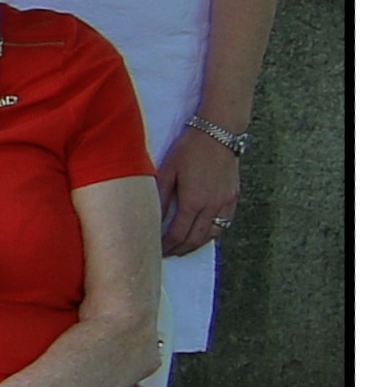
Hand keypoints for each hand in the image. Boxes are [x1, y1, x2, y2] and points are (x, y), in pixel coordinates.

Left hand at [158, 126, 242, 256]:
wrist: (219, 132)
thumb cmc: (189, 148)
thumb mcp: (167, 171)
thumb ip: (160, 197)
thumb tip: (152, 218)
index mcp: (194, 201)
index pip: (178, 233)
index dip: (167, 245)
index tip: (157, 251)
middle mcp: (213, 206)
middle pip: (195, 238)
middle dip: (180, 249)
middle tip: (168, 254)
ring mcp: (226, 202)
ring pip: (213, 233)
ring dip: (197, 243)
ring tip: (184, 247)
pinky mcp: (234, 196)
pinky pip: (224, 222)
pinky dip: (213, 232)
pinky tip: (204, 232)